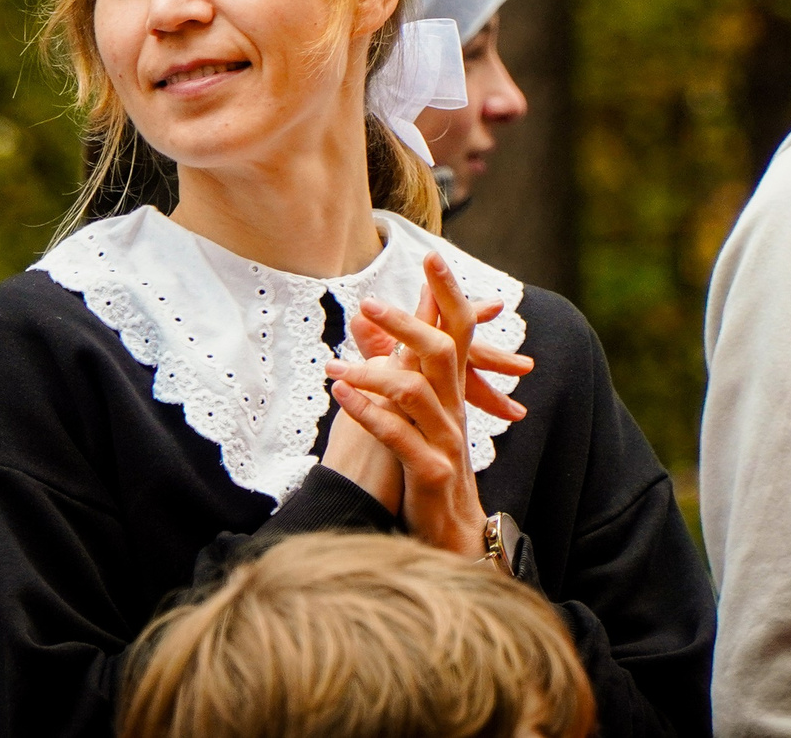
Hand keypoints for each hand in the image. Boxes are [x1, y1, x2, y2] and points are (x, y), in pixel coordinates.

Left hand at [325, 253, 516, 556]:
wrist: (451, 535)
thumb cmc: (424, 466)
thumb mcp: (407, 410)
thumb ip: (386, 363)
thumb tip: (361, 318)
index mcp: (451, 392)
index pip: (458, 331)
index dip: (447, 293)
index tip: (430, 255)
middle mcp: (454, 409)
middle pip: (441, 350)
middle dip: (407, 323)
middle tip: (369, 301)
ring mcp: (446, 440)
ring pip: (415, 391)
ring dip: (372, 373)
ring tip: (333, 367)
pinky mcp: (432, 472)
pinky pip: (400, 437)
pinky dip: (370, 414)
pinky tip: (341, 400)